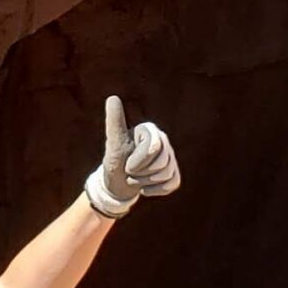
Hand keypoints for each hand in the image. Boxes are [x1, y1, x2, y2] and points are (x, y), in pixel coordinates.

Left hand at [85, 96, 180, 216]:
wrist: (116, 184)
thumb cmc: (115, 161)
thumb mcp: (113, 143)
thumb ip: (115, 121)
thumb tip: (113, 98)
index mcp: (150, 131)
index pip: (153, 148)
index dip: (138, 162)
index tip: (126, 165)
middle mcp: (163, 141)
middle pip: (162, 162)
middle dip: (142, 173)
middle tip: (130, 172)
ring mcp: (170, 158)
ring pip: (167, 174)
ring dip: (146, 182)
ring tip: (135, 179)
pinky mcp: (174, 174)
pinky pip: (172, 183)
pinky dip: (156, 190)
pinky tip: (145, 188)